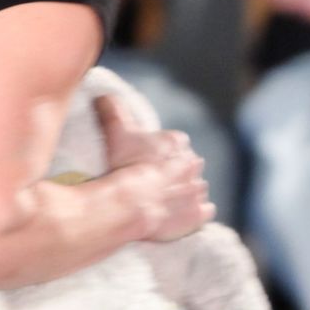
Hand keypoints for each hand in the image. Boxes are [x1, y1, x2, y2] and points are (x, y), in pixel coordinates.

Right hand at [94, 95, 214, 241]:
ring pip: (196, 188)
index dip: (162, 153)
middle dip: (176, 173)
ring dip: (186, 193)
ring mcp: (199, 190)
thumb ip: (113, 111)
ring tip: (167, 201)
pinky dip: (196, 213)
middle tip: (156, 183)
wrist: (134, 204)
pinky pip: (205, 210)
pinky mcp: (200, 213)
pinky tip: (181, 215)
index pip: (175, 143)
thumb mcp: (116, 132)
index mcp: (177, 142)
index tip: (149, 161)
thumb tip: (104, 94)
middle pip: (187, 166)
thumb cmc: (126, 166)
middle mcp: (194, 163)